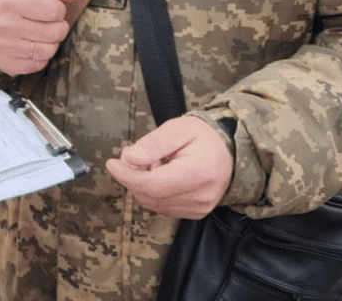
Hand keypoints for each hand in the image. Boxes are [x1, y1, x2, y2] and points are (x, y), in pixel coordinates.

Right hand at [0, 0, 77, 75]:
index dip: (60, 10)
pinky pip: (41, 64)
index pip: (54, 8)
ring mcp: (6, 47)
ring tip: (43, 37)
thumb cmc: (14, 10)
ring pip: (50, 50)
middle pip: (55, 31)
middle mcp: (6, 25)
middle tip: (51, 26)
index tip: (52, 12)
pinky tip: (33, 49)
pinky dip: (42, 57)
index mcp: (11, 3)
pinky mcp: (9, 65)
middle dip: (60, 28)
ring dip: (52, 44)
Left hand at [105, 116, 233, 219]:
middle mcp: (201, 196)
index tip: (112, 164)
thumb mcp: (177, 129)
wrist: (228, 151)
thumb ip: (153, 144)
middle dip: (133, 177)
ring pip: (154, 203)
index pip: (154, 184)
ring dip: (143, 185)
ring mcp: (200, 208)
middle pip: (151, 196)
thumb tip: (129, 158)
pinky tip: (161, 175)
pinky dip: (153, 193)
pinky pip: (162, 207)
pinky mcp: (196, 212)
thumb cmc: (202, 137)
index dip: (128, 176)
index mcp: (199, 172)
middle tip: (135, 157)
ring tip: (154, 163)